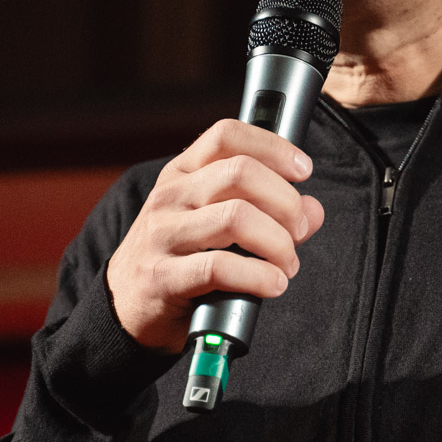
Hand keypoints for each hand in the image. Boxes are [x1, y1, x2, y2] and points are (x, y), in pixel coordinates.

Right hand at [105, 120, 324, 352]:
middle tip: (301, 229)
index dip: (273, 146)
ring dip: (277, 242)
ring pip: (235, 217)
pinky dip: (259, 276)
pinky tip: (273, 284)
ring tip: (287, 263)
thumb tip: (314, 210)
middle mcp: (170, 196)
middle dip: (286, 202)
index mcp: (183, 173)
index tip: (302, 169)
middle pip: (240, 173)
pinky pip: (219, 268)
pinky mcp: (162, 277)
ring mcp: (163, 235)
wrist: (127, 306)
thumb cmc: (181, 258)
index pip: (227, 135)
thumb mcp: (217, 224)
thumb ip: (270, 212)